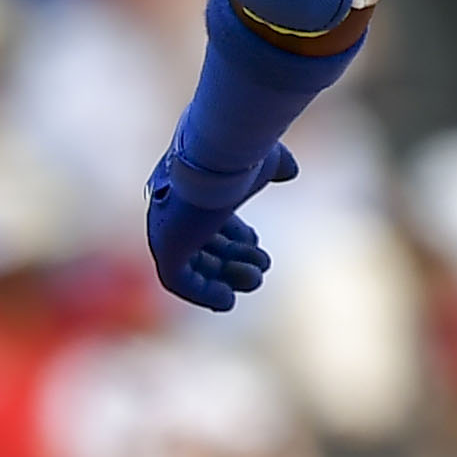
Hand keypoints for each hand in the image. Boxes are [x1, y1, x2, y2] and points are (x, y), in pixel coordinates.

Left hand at [145, 142, 299, 311]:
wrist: (220, 157)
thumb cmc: (241, 156)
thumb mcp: (264, 161)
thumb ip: (276, 166)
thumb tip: (290, 172)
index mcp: (192, 191)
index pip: (207, 222)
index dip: (234, 236)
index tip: (255, 242)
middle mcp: (173, 212)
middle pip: (202, 248)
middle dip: (235, 260)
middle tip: (263, 266)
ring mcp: (166, 230)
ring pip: (193, 267)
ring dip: (226, 278)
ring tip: (255, 279)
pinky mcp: (165, 248)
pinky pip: (177, 282)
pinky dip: (203, 294)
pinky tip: (228, 300)